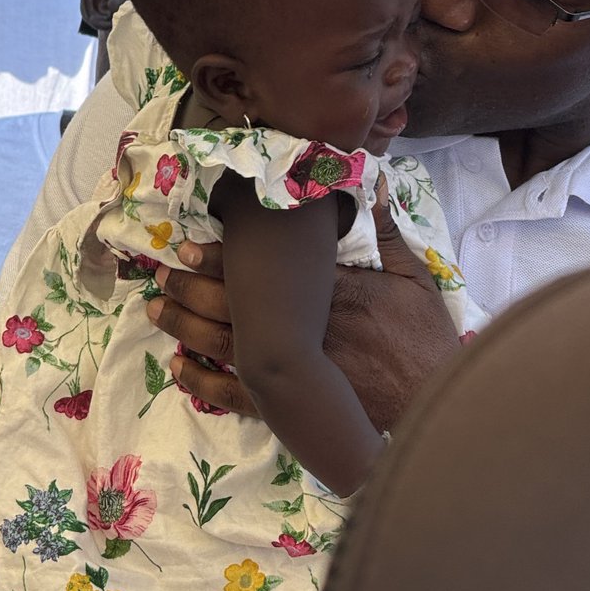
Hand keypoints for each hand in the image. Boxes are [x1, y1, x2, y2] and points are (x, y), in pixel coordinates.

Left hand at [148, 179, 460, 427]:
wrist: (431, 404)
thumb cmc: (425, 341)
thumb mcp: (416, 279)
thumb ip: (388, 233)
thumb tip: (375, 185)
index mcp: (332, 293)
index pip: (267, 272)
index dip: (226, 257)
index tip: (194, 243)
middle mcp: (304, 330)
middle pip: (237, 305)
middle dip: (195, 286)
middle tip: (163, 269)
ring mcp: (294, 371)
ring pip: (228, 345)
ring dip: (188, 324)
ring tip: (158, 307)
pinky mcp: (292, 405)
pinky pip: (237, 395)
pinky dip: (204, 381)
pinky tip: (179, 366)